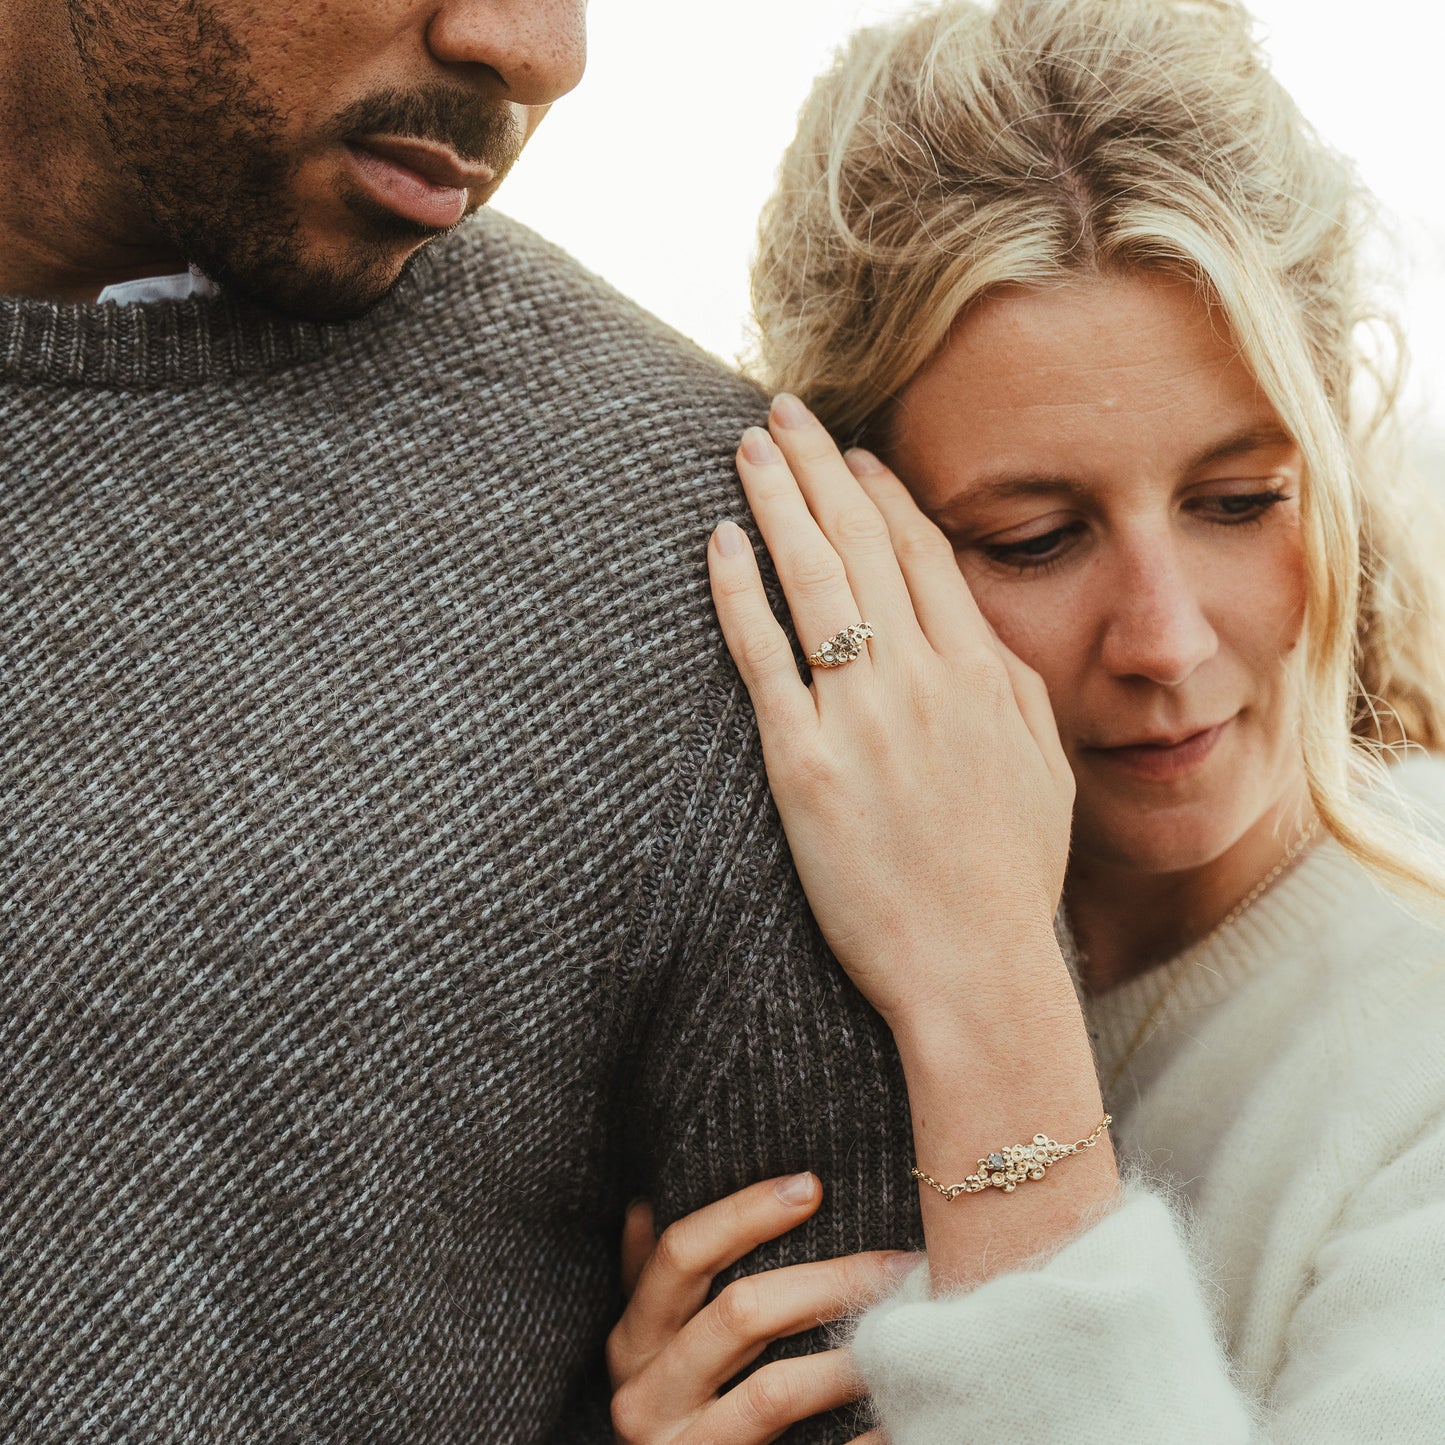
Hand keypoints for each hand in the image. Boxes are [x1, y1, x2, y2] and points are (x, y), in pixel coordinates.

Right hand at [607, 1173, 906, 1442]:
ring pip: (775, 1390)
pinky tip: (900, 1412)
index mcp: (632, 1343)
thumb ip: (654, 1284)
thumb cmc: (674, 1410)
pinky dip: (864, 1437)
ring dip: (848, 1356)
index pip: (681, 1255)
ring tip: (902, 1331)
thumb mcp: (649, 1347)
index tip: (811, 1186)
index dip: (744, 1214)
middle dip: (828, 1282)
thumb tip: (644, 1205)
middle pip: (741, 1313)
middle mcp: (645, 1398)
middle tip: (899, 1265)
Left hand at [707, 394, 1074, 1032]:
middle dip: (818, 467)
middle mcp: (922, 679)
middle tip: (780, 413)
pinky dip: (738, 594)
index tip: (850, 452)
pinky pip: (764, 658)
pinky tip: (719, 543)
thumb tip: (972, 622)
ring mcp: (861, 718)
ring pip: (812, 579)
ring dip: (777, 503)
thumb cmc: (1009, 877)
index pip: (922, 554)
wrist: (975, 971)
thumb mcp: (1040, 767)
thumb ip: (1007, 684)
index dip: (880, 492)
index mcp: (982, 674)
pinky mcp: (804, 765)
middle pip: (860, 543)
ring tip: (747, 450)